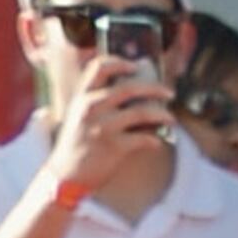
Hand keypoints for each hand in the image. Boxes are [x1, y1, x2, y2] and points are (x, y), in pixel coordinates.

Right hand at [45, 35, 169, 196]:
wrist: (66, 175)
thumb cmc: (77, 145)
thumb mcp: (79, 114)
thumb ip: (96, 101)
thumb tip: (127, 92)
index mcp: (82, 95)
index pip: (100, 67)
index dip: (121, 63)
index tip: (137, 66)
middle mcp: (92, 106)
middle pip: (128, 87)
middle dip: (153, 88)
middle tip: (169, 92)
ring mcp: (102, 126)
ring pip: (140, 112)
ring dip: (161, 114)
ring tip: (171, 118)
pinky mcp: (113, 147)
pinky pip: (142, 139)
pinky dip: (154, 140)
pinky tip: (159, 142)